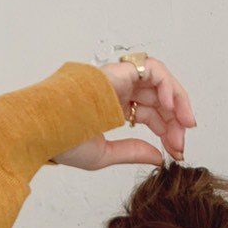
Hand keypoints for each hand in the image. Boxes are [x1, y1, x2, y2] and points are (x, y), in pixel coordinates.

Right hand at [51, 56, 197, 169]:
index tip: (177, 151)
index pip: (148, 114)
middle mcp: (116, 90)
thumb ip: (133, 153)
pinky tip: (172, 107)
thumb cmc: (61, 143)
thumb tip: (160, 157)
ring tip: (185, 123)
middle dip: (175, 121)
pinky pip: (151, 69)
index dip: (166, 131)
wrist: (42, 130)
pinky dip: (166, 85)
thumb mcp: (105, 154)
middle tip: (182, 143)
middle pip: (156, 99)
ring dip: (177, 101)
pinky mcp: (118, 71)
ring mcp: (117, 79)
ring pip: (158, 81)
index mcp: (110, 107)